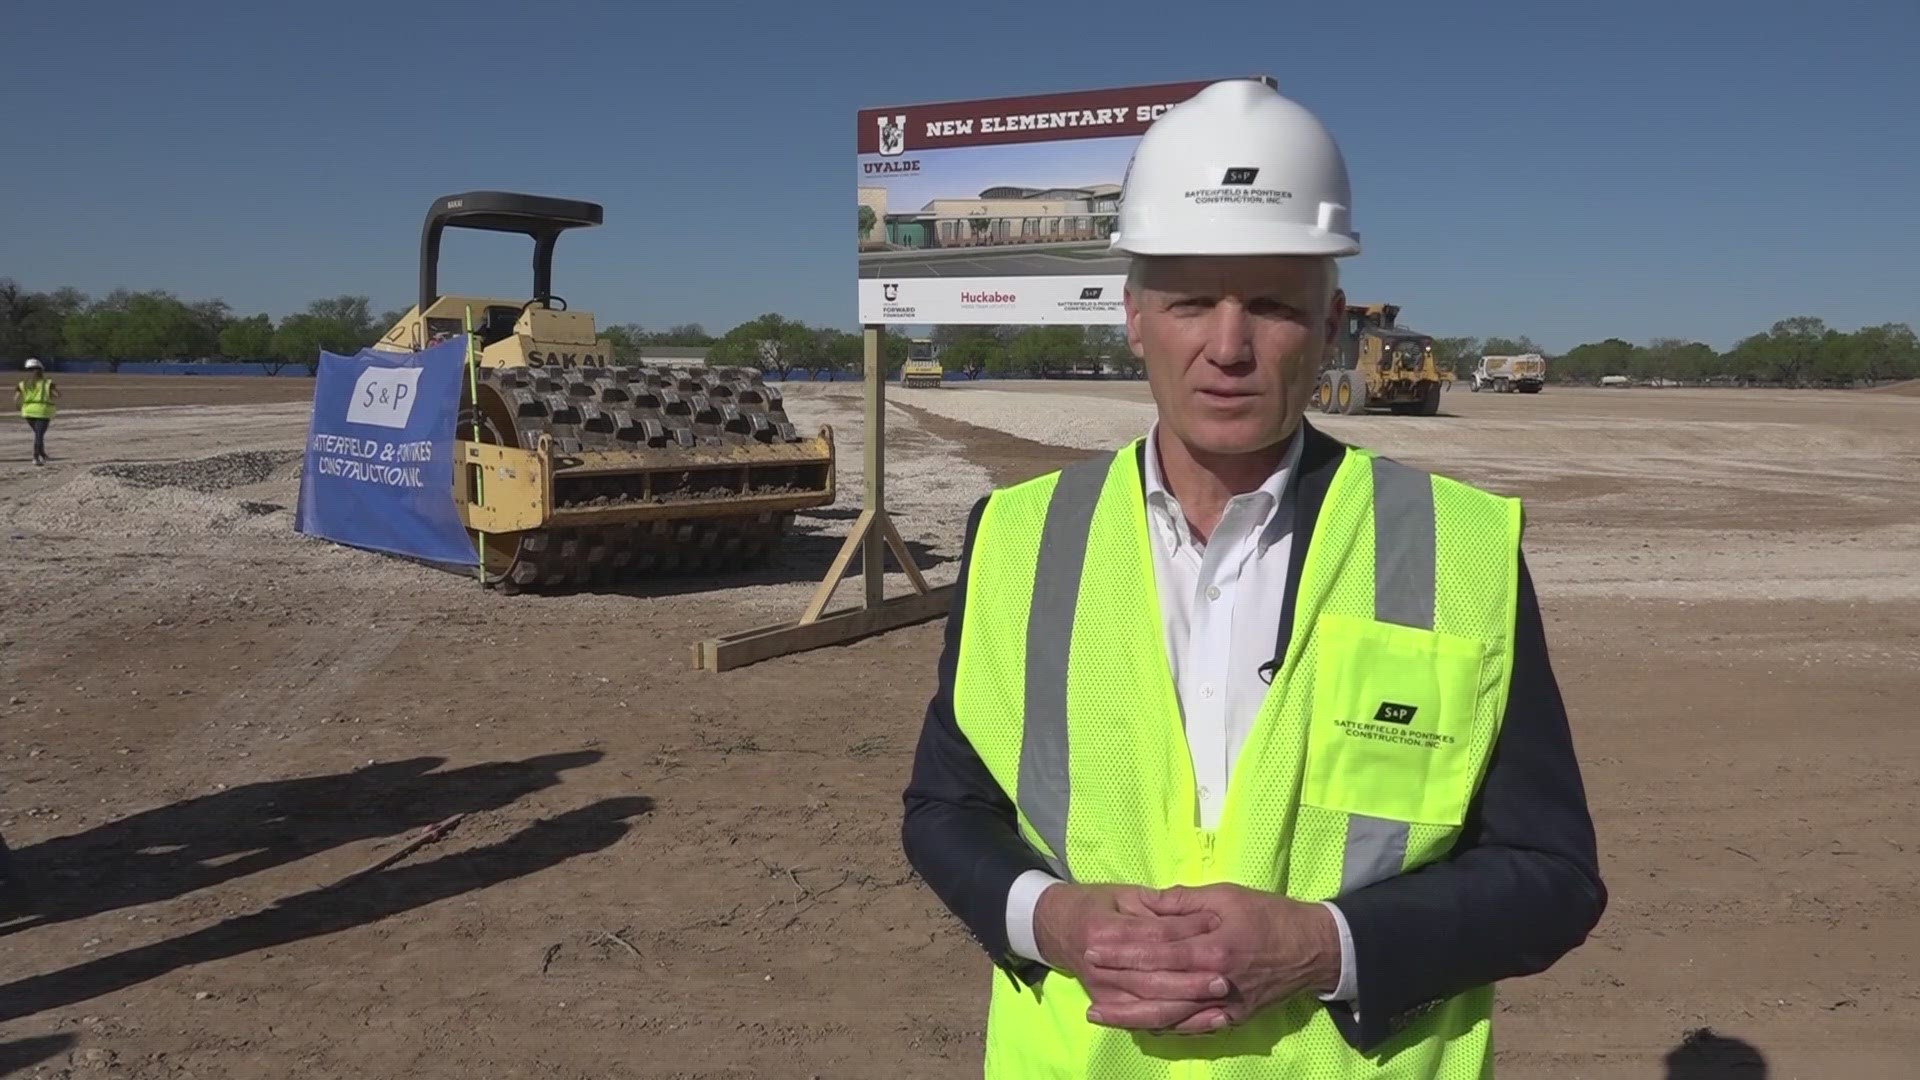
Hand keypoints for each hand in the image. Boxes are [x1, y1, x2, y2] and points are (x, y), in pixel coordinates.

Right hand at [1033, 883, 1229, 1032]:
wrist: (1056, 927)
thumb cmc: (1094, 905)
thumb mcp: (1123, 894)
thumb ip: (1157, 903)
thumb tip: (1196, 913)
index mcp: (1102, 930)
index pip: (1153, 935)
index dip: (1186, 930)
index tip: (1216, 924)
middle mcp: (1099, 967)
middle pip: (1152, 980)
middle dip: (1190, 982)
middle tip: (1224, 978)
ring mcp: (1103, 991)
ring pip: (1151, 1008)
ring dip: (1187, 1009)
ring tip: (1220, 1006)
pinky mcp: (1109, 1006)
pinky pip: (1146, 1023)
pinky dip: (1177, 1026)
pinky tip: (1204, 1022)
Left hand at [1081, 884, 1340, 1033]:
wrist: (1314, 950)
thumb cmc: (1270, 916)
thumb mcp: (1228, 896)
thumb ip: (1185, 902)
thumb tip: (1148, 903)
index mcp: (1214, 947)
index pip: (1158, 950)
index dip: (1123, 949)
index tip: (1094, 945)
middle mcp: (1216, 982)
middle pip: (1157, 987)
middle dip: (1118, 982)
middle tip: (1086, 975)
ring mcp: (1224, 1006)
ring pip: (1170, 1016)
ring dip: (1131, 1016)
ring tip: (1099, 1013)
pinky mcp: (1232, 1019)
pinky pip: (1191, 1028)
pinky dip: (1164, 1028)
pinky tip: (1139, 1026)